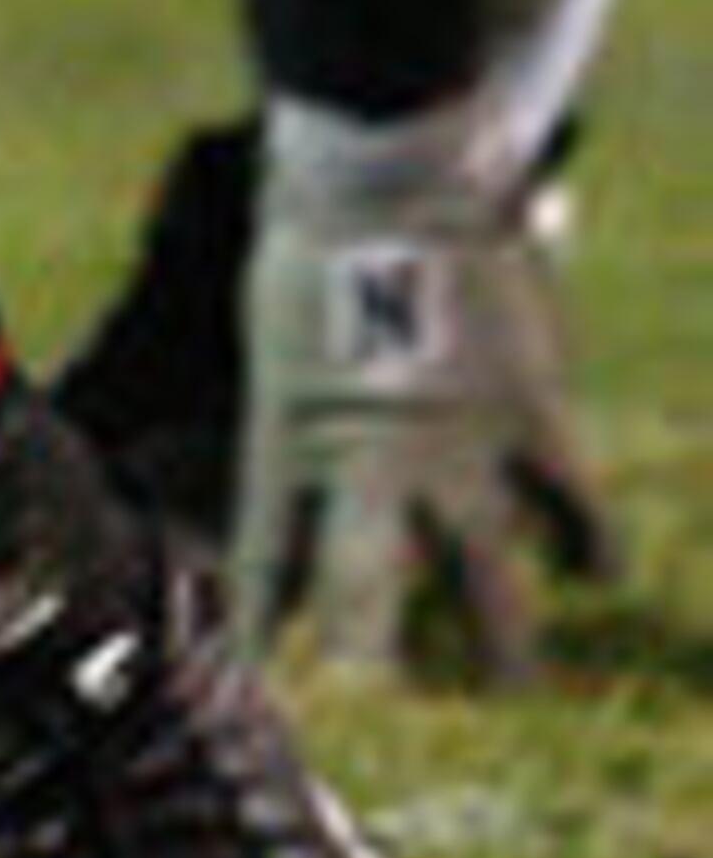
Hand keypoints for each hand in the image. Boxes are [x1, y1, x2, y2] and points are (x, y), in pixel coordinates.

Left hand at [235, 103, 613, 681]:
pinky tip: (597, 574)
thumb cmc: (311, 227)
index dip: (265, 620)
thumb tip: (318, 442)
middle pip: (367, 593)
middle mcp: (369, 460)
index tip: (261, 673)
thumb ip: (305, 402)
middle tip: (383, 692)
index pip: (267, 557)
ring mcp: (454, 445)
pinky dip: (588, 541)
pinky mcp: (528, 414)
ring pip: (487, 579)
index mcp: (288, 436)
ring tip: (505, 681)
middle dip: (372, 654)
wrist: (385, 165)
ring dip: (499, 639)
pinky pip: (571, 505)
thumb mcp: (283, 329)